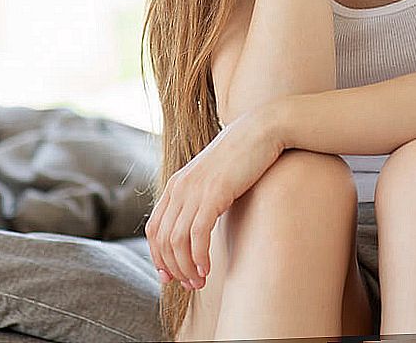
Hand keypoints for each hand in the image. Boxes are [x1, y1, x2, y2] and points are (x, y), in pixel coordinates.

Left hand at [145, 107, 284, 291]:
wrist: (262, 130)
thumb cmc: (242, 157)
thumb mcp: (214, 179)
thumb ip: (202, 198)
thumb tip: (201, 225)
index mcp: (175, 185)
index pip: (154, 229)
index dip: (158, 257)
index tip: (171, 277)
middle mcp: (179, 187)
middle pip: (163, 240)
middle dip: (174, 268)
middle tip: (191, 285)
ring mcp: (194, 190)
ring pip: (177, 241)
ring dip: (186, 268)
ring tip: (200, 282)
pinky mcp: (214, 193)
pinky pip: (197, 234)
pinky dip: (199, 257)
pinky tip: (207, 270)